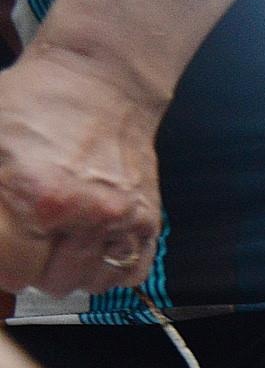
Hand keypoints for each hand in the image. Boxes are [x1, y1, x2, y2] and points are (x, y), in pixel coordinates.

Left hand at [0, 46, 166, 295]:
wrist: (99, 83)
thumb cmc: (33, 106)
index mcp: (35, 197)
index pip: (7, 271)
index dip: (0, 254)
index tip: (2, 238)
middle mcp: (84, 216)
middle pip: (45, 283)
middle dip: (28, 263)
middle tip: (24, 233)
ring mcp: (122, 222)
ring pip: (86, 284)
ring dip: (68, 267)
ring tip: (57, 238)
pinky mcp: (148, 222)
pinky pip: (128, 275)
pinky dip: (106, 268)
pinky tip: (89, 245)